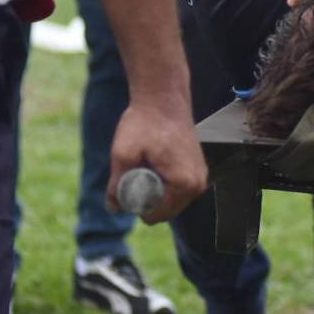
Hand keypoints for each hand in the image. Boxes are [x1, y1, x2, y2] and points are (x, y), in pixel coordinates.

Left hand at [106, 102, 208, 223]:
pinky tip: (154, 163)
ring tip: (146, 164)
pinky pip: (177, 189)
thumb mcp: (123, 153)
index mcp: (183, 184)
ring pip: (171, 201)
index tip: (127, 182)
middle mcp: (197, 185)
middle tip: (135, 172)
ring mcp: (200, 178)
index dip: (135, 204)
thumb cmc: (145, 123)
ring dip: (155, 190)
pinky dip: (163, 183)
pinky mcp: (197, 170)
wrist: (163, 98)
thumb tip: (114, 208)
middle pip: (165, 211)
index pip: (156, 215)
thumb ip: (117, 185)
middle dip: (146, 198)